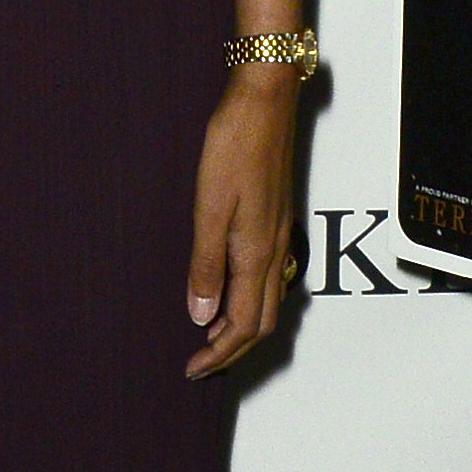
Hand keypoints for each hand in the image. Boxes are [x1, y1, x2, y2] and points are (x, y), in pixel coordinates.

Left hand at [185, 76, 302, 375]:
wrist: (264, 102)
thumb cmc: (234, 146)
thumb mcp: (209, 208)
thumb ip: (205, 264)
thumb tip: (201, 315)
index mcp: (256, 253)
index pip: (243, 324)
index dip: (219, 353)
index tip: (193, 368)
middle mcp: (274, 250)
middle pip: (262, 321)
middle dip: (233, 348)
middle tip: (201, 361)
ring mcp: (278, 236)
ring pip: (269, 301)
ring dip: (241, 326)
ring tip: (209, 334)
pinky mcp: (275, 220)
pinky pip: (268, 278)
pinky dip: (248, 300)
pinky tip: (226, 291)